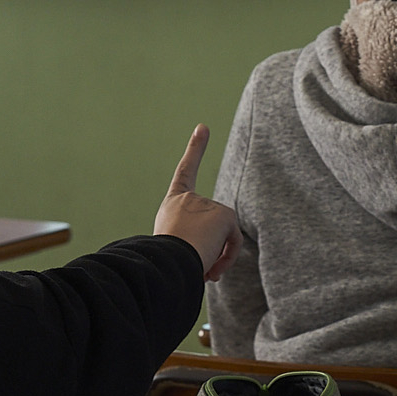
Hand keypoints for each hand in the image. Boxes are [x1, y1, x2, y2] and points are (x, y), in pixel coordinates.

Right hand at [154, 125, 241, 279]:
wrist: (165, 265)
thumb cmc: (163, 265)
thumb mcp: (171, 250)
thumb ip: (191, 246)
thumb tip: (209, 266)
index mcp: (172, 204)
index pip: (184, 172)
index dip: (195, 149)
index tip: (203, 127)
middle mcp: (188, 199)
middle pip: (211, 227)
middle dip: (206, 251)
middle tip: (190, 266)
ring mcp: (207, 204)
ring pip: (222, 237)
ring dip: (214, 258)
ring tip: (195, 266)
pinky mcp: (224, 215)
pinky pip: (234, 242)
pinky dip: (227, 257)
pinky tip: (210, 268)